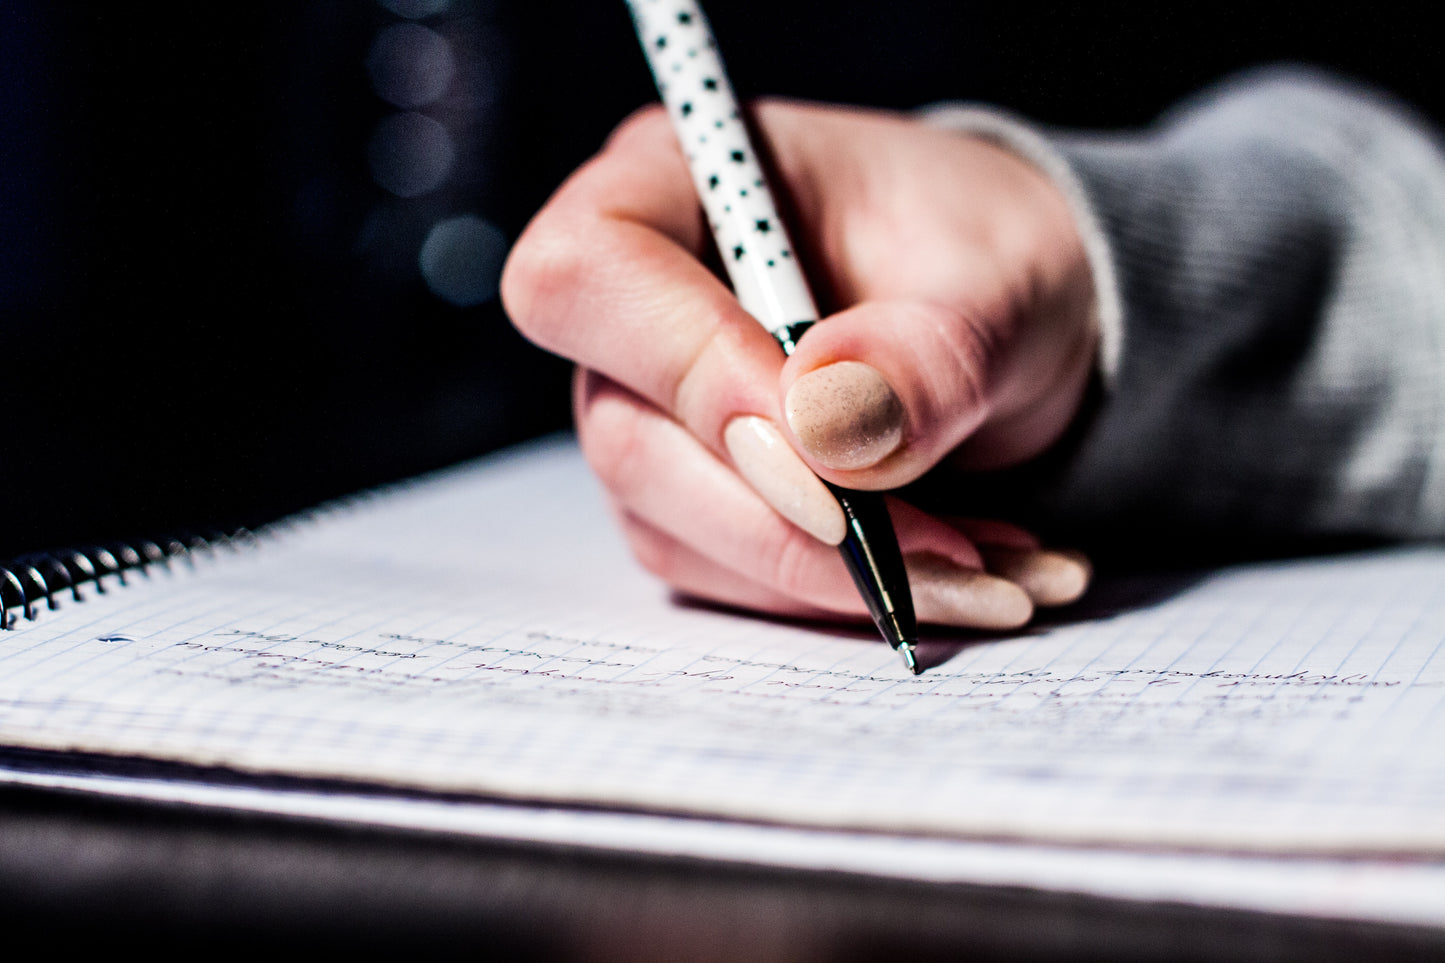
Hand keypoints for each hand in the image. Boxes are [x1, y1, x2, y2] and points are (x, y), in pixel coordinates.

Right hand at [502, 99, 1095, 628]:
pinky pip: (730, 577)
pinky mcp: (684, 498)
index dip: (689, 369)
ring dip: (835, 576)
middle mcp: (636, 306)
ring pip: (677, 530)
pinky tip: (954, 572)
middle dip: (793, 518)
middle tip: (956, 556)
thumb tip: (829, 427)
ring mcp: (647, 411)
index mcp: (677, 184)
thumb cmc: (991, 256)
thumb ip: (927, 351)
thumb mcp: (1002, 282)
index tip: (825, 440)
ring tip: (992, 574)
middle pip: (628, 436)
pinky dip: (842, 594)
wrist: (1010, 318)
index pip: (588, 275)